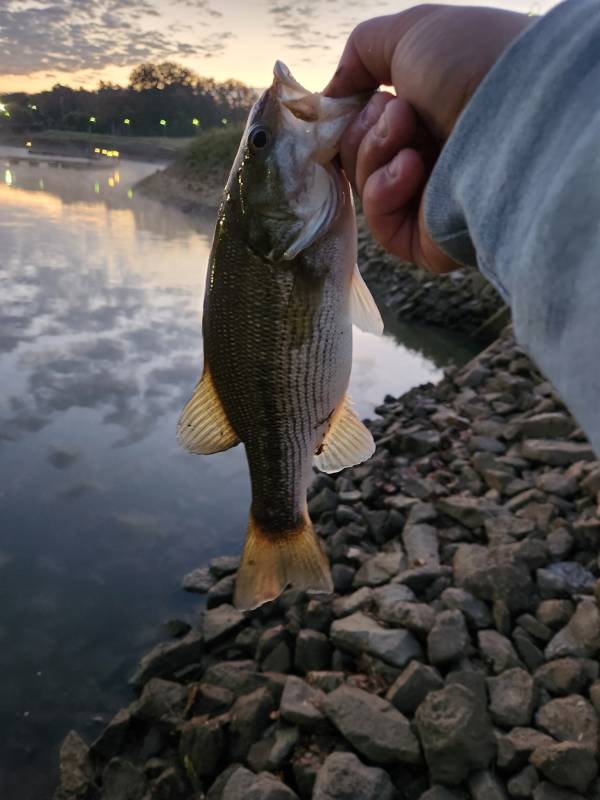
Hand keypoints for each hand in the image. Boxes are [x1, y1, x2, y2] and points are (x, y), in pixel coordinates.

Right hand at [325, 5, 530, 272]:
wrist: (512, 110)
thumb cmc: (470, 64)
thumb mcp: (409, 34)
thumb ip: (361, 54)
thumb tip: (333, 93)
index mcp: (428, 118)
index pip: (365, 131)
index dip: (350, 119)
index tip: (349, 100)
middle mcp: (431, 160)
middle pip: (358, 161)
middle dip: (365, 131)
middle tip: (397, 110)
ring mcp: (430, 203)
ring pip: (365, 190)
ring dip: (374, 153)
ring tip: (408, 130)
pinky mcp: (428, 242)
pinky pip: (381, 225)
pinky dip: (383, 190)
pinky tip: (412, 166)